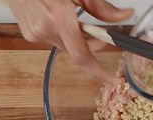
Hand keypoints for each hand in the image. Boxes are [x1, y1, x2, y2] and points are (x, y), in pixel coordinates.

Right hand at [6, 0, 133, 81]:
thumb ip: (101, 7)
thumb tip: (123, 16)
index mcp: (58, 17)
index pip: (81, 55)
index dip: (96, 70)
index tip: (108, 79)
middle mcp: (44, 28)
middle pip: (74, 51)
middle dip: (89, 46)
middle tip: (101, 35)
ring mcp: (34, 32)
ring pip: (64, 45)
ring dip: (74, 38)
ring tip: (74, 18)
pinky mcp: (28, 33)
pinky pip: (52, 39)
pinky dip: (61, 33)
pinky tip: (58, 16)